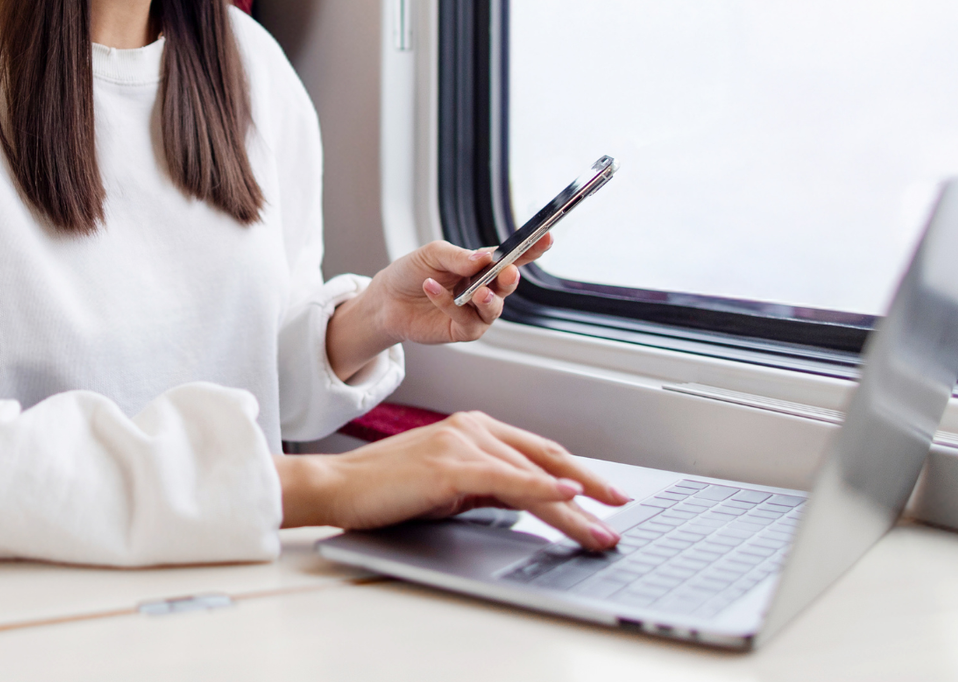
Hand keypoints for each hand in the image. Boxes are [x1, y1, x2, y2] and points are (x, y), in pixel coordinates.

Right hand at [276, 411, 629, 549]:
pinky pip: (507, 479)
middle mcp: (472, 428)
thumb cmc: (383, 488)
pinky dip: (542, 489)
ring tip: (600, 531)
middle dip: (590, 488)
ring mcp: (462, 443)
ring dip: (574, 508)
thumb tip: (524, 503)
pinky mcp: (450, 466)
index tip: (605, 495)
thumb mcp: (447, 486)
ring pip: (533, 476)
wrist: (337, 486)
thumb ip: (485, 487)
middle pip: (545, 460)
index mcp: (473, 428)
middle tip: (620, 510)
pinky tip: (568, 498)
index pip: (539, 453)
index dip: (578, 474)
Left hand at [326, 238, 553, 379]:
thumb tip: (484, 258)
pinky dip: (450, 306)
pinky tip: (431, 289)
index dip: (532, 249)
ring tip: (477, 291)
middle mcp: (484, 288)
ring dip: (488, 299)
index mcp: (482, 266)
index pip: (513, 257)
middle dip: (510, 278)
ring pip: (494, 308)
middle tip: (507, 273)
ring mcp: (475, 312)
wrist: (386, 300)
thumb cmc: (412, 272)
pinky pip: (466, 322)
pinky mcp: (462, 331)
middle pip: (508, 284)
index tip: (546, 238)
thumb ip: (459, 256)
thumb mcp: (433, 254)